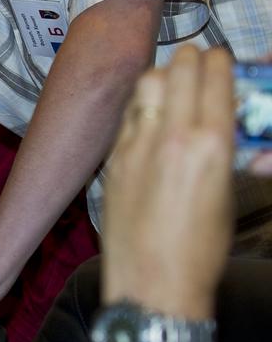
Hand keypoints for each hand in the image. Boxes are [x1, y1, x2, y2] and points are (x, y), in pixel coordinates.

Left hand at [102, 46, 234, 318]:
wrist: (154, 284)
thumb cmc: (202, 248)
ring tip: (171, 81)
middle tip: (196, 57)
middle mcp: (172, 137)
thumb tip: (221, 126)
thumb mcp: (227, 195)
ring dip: (162, 75)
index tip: (221, 57)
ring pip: (146, 85)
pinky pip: (129, 116)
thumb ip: (224, 153)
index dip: (219, 62)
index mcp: (212, 145)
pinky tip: (149, 115)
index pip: (215, 79)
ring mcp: (136, 145)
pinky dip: (142, 106)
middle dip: (190, 58)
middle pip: (178, 70)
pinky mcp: (113, 159)